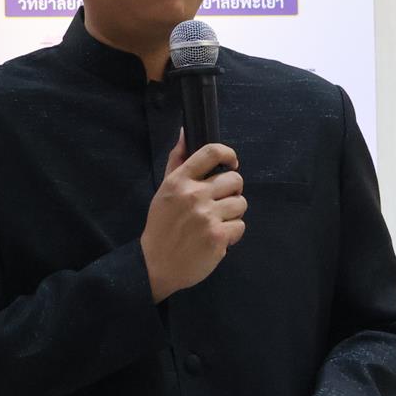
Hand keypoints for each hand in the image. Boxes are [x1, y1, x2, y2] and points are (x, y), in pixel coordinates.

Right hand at [140, 130, 244, 302]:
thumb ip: (177, 160)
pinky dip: (232, 233)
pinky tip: (217, 237)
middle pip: (235, 180)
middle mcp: (194, 195)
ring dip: (233, 213)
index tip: (231, 163)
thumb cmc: (162, 224)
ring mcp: (207, 216)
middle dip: (232, 190)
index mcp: (179, 180)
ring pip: (241, 204)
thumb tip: (185, 131)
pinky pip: (240, 226)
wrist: (155, 263)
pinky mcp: (218, 237)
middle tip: (221, 201)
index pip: (211, 152)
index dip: (228, 154)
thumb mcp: (164, 189)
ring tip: (218, 220)